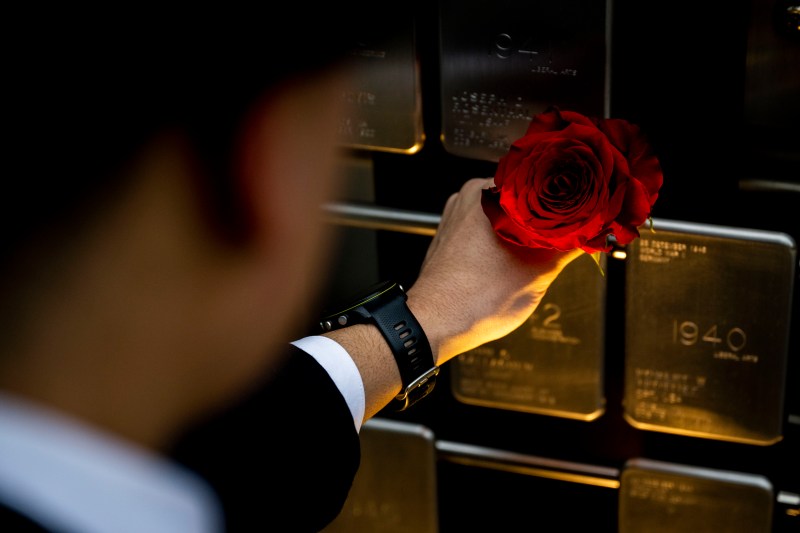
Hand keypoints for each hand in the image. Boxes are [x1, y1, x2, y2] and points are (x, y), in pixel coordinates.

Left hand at [407, 177, 580, 364]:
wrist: (435, 324)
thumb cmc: (473, 299)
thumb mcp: (538, 272)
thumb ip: (570, 246)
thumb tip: (594, 234)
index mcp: (488, 193)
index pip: (540, 177)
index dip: (566, 194)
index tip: (584, 207)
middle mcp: (470, 198)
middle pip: (524, 197)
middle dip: (548, 216)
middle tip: (570, 233)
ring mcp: (458, 217)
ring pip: (507, 216)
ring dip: (527, 231)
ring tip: (544, 251)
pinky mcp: (453, 238)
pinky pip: (488, 231)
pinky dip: (506, 242)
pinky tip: (517, 261)